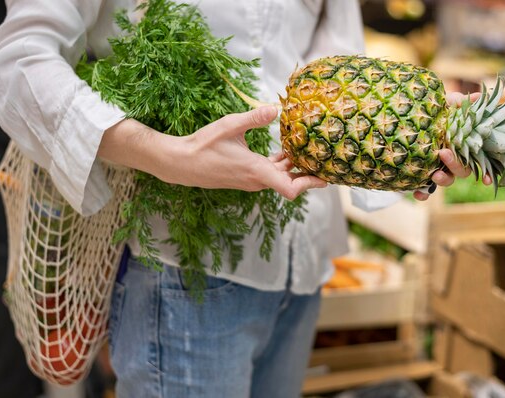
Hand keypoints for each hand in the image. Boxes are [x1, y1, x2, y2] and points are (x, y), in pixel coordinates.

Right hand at [99, 106, 325, 199]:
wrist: (179, 163)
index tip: (325, 178)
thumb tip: (275, 108)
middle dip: (307, 171)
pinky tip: (284, 151)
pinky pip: (268, 174)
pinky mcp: (244, 177)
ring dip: (293, 167)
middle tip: (325, 158)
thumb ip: (254, 118)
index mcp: (256, 171)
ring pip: (279, 177)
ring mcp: (250, 181)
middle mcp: (256, 180)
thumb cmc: (202, 145)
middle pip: (290, 182)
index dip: (310, 184)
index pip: (290, 189)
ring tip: (309, 151)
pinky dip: (279, 165)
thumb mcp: (229, 126)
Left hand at [413, 92, 491, 200]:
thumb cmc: (435, 113)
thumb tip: (477, 96)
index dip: (486, 173)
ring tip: (433, 174)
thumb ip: (461, 103)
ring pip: (446, 181)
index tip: (486, 180)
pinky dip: (423, 194)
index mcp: (463, 147)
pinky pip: (425, 190)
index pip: (478, 161)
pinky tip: (418, 195)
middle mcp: (454, 161)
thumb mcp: (447, 105)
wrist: (410, 119)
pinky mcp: (423, 175)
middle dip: (455, 165)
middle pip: (462, 171)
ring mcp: (439, 169)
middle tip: (443, 153)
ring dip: (442, 180)